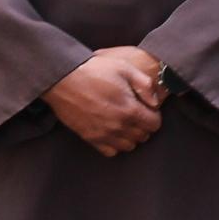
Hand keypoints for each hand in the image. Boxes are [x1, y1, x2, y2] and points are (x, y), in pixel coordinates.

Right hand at [43, 47, 164, 156]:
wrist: (63, 79)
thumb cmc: (94, 71)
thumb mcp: (124, 68)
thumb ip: (145, 84)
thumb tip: (155, 102)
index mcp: (130, 109)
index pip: (154, 124)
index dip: (154, 116)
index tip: (148, 109)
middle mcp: (119, 126)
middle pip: (143, 136)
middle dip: (144, 126)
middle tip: (136, 114)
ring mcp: (104, 134)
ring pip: (129, 146)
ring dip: (130, 136)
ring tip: (124, 123)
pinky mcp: (90, 138)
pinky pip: (110, 151)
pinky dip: (115, 144)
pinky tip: (112, 131)